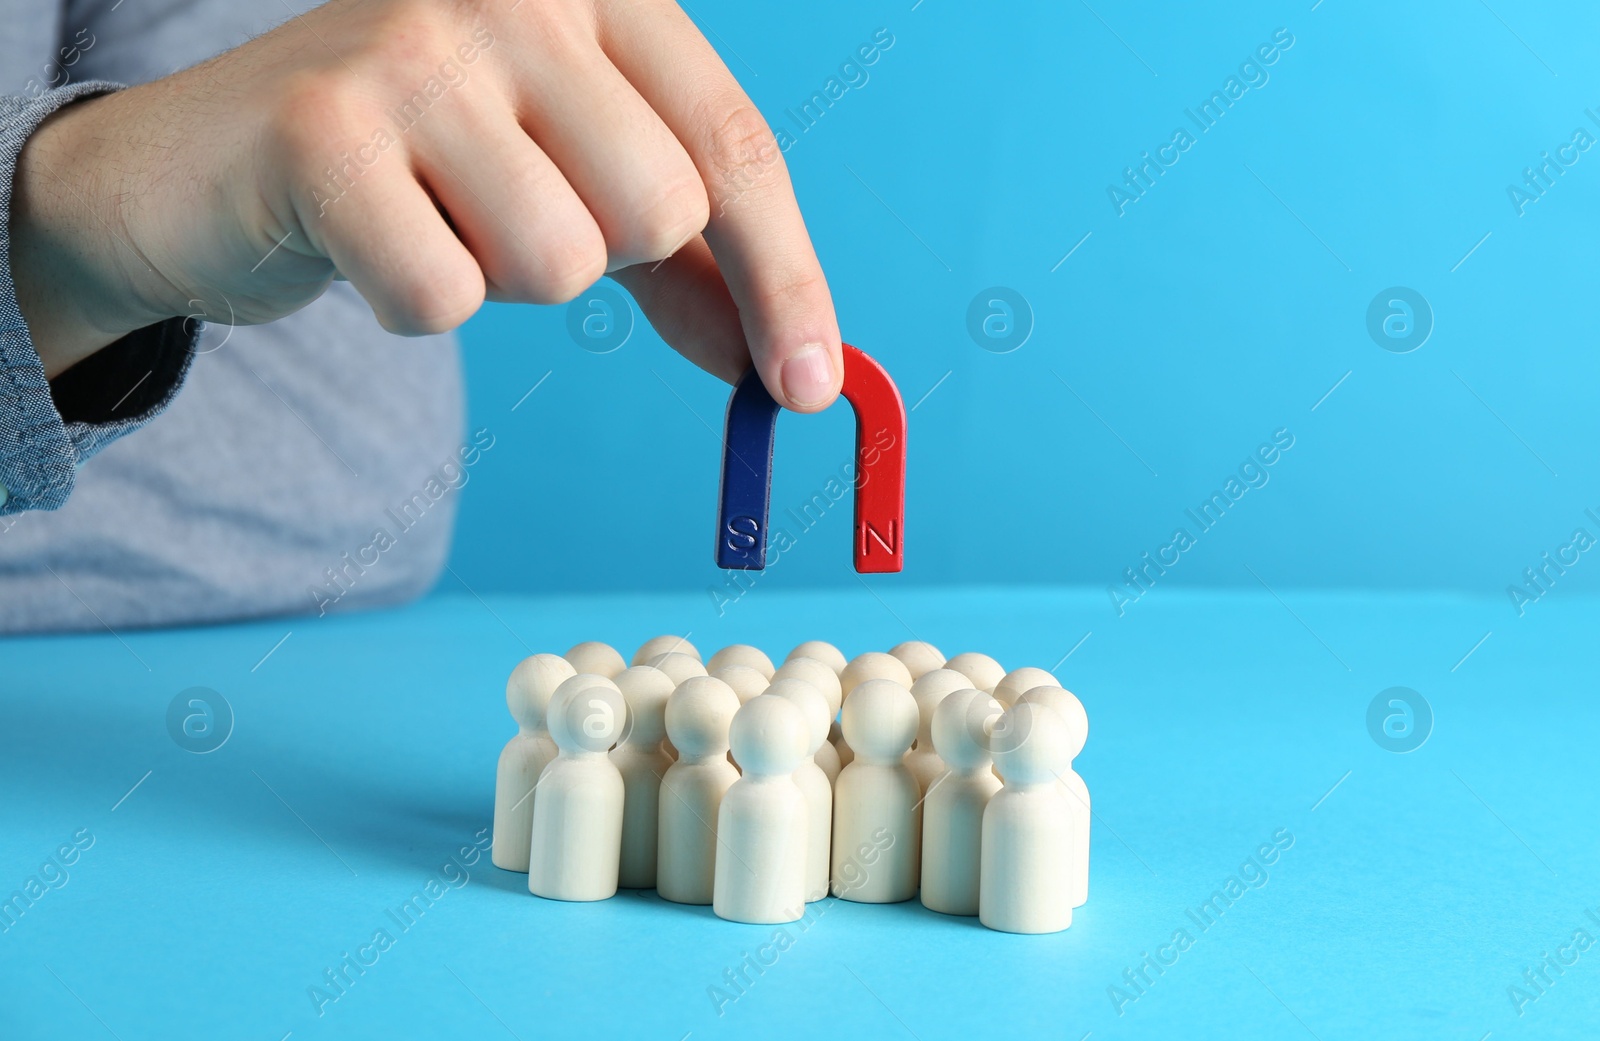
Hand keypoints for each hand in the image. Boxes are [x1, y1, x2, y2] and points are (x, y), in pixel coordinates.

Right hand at [11, 0, 842, 411]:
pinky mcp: (321, 128)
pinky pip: (443, 297)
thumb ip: (691, 269)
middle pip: (660, 209)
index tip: (810, 387)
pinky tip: (367, 241)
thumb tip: (795, 371)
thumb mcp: (579, 191)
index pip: (734, 147)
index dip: (786, 278)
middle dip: (601, 260)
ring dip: (501, 280)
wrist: (212, 161)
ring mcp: (414, 48)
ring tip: (434, 219)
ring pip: (559, 262)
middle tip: (509, 218)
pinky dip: (412, 302)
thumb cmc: (425, 172)